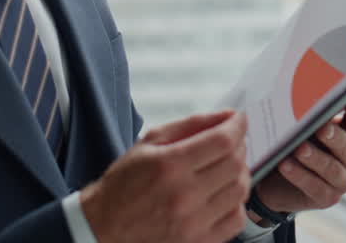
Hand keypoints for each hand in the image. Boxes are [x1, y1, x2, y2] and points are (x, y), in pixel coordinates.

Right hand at [81, 109, 250, 242]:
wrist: (104, 228)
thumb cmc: (124, 184)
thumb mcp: (148, 143)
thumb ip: (189, 125)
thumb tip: (226, 116)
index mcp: (169, 166)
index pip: (222, 141)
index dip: (237, 126)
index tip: (238, 120)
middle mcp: (183, 196)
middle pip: (235, 164)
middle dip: (239, 145)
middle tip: (231, 141)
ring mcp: (193, 223)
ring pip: (240, 191)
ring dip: (240, 172)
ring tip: (226, 166)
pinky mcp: (199, 242)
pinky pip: (237, 219)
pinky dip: (236, 202)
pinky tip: (222, 193)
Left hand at [252, 99, 345, 216]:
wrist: (279, 182)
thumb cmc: (295, 145)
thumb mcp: (302, 130)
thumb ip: (308, 117)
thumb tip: (301, 100)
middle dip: (334, 137)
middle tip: (321, 128)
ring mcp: (343, 181)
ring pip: (332, 169)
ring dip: (315, 158)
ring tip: (299, 149)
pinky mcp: (328, 198)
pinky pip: (315, 187)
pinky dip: (299, 175)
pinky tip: (284, 165)